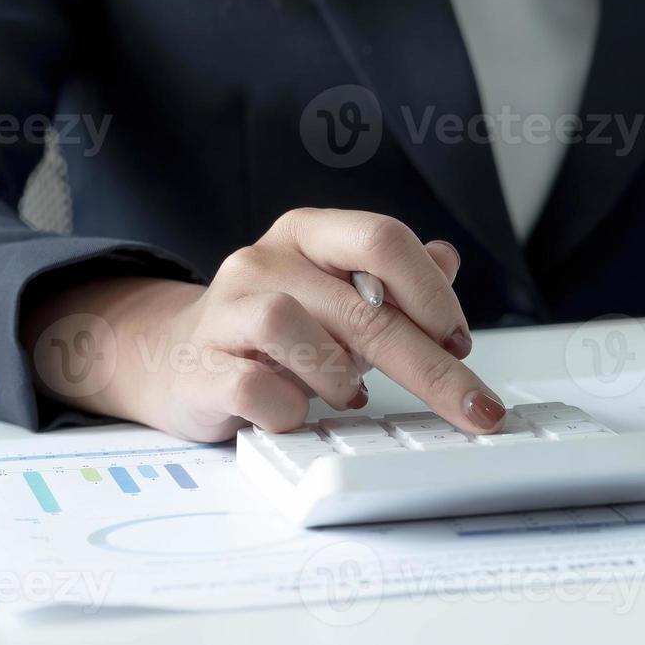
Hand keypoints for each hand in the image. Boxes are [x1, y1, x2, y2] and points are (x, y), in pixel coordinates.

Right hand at [23, 209, 505, 441]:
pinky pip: (255, 386)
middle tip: (473, 407)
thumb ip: (396, 280)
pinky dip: (290, 407)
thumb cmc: (275, 332)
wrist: (172, 359)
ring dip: (342, 377)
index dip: (431, 292)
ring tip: (349, 395)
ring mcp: (225, 309)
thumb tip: (449, 258)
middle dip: (430, 365)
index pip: (383, 239)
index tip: (459, 341)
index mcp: (309, 233)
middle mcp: (264, 260)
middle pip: (362, 307)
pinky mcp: (199, 365)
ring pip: (298, 332)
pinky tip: (297, 411)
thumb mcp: (341, 297)